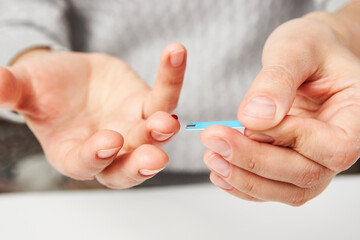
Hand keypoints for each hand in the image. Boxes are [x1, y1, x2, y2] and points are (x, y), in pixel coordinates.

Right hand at [0, 43, 186, 188]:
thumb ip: (11, 91)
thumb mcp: (25, 89)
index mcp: (75, 153)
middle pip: (128, 166)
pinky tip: (174, 54)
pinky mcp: (147, 105)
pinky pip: (164, 95)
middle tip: (154, 158)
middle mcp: (110, 148)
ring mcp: (132, 128)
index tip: (107, 142)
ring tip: (168, 121)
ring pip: (154, 137)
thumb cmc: (44, 91)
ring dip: (163, 130)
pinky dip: (170, 77)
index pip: (87, 165)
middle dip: (141, 165)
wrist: (70, 77)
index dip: (95, 156)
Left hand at [201, 11, 359, 205]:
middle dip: (254, 161)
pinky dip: (244, 185)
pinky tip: (220, 172)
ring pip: (287, 190)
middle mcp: (340, 146)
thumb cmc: (310, 47)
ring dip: (245, 179)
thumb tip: (256, 118)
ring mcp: (316, 161)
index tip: (251, 122)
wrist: (305, 57)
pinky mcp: (292, 165)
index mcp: (356, 117)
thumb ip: (278, 80)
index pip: (333, 146)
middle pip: (306, 174)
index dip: (291, 138)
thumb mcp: (295, 49)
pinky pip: (272, 188)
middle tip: (214, 140)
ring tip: (212, 156)